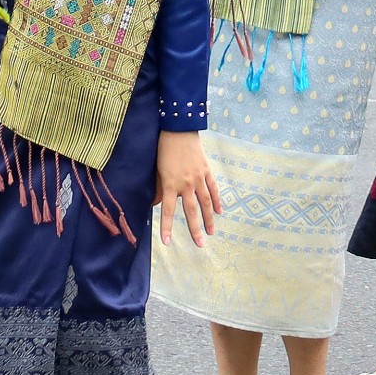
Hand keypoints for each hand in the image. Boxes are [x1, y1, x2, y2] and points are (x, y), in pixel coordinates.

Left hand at [155, 129, 218, 245]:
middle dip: (195, 230)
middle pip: (192, 211)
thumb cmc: (163, 149)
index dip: (167, 227)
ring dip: (209, 219)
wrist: (178, 129)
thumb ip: (159, 189)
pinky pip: (213, 189)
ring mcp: (198, 177)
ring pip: (206, 203)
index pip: (169, 211)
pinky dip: (217, 201)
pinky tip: (220, 212)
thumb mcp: (157, 170)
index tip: (167, 243)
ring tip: (211, 232)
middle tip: (200, 245)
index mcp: (170, 183)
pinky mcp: (206, 171)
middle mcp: (186, 183)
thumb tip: (156, 205)